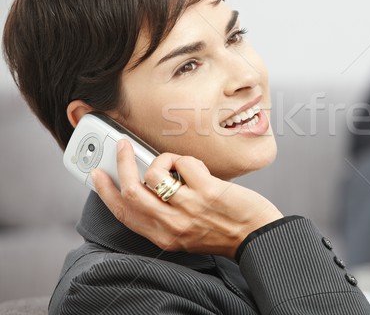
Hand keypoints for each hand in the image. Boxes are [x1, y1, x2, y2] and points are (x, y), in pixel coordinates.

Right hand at [91, 140, 282, 258]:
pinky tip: (196, 167)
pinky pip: (183, 163)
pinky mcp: (207, 190)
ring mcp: (188, 207)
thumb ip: (165, 217)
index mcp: (163, 237)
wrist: (257, 237)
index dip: (105, 193)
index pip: (124, 214)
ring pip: (154, 175)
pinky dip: (185, 159)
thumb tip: (149, 185)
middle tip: (122, 146)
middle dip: (121, 164)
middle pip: (131, 192)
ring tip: (175, 163)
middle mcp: (172, 225)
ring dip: (160, 159)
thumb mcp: (185, 235)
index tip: (97, 175)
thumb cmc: (225, 233)